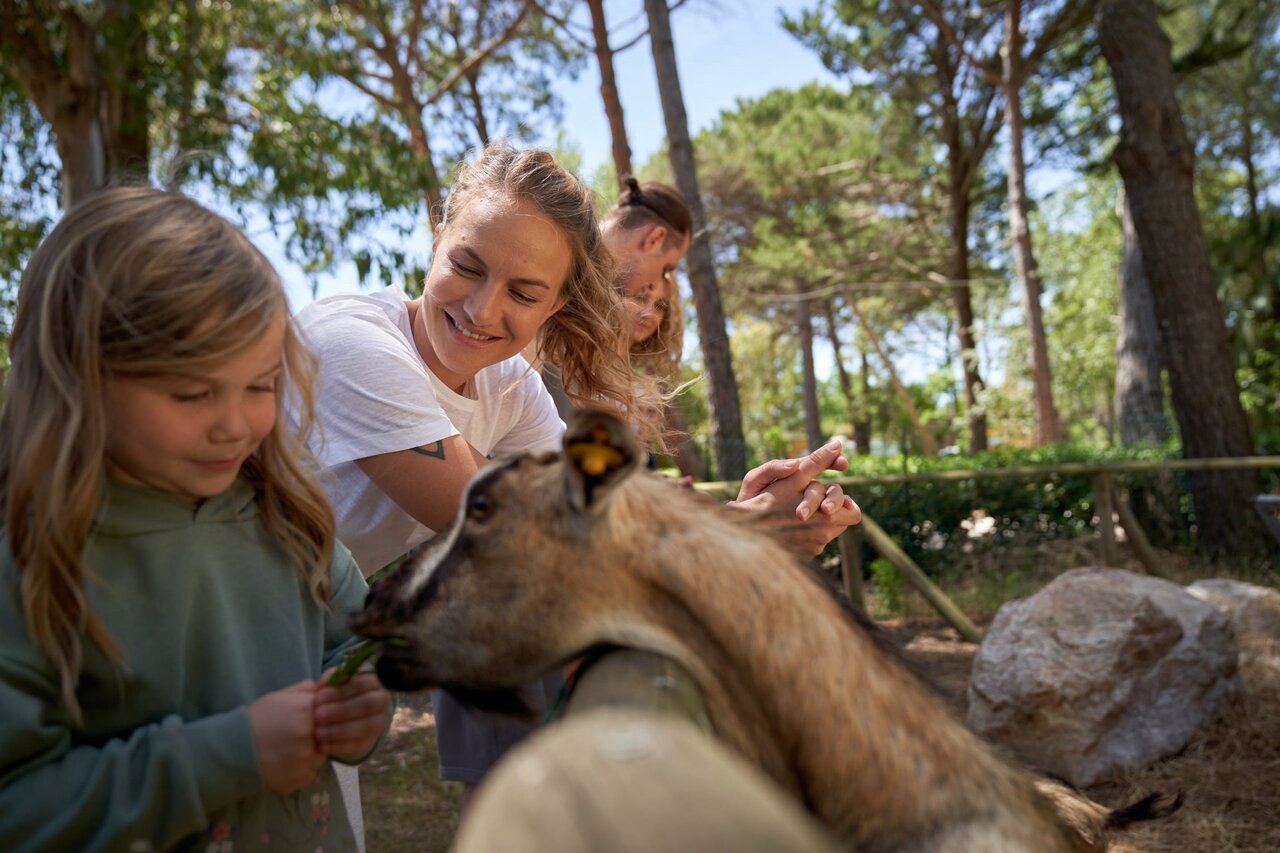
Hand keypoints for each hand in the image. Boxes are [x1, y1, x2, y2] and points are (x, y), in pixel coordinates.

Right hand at [248, 680, 326, 793]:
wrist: (231, 748)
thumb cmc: (257, 718)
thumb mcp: (280, 696)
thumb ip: (305, 690)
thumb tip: (328, 686)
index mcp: (306, 709)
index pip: (331, 713)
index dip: (320, 719)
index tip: (309, 721)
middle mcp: (308, 733)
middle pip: (329, 736)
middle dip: (317, 736)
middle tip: (296, 737)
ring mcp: (304, 758)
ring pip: (320, 757)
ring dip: (311, 754)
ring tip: (289, 751)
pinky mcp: (297, 779)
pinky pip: (310, 775)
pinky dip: (302, 770)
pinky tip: (285, 764)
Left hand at [313, 671, 391, 759]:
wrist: (344, 716)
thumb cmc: (337, 694)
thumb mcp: (334, 683)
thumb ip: (330, 680)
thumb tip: (323, 684)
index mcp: (373, 682)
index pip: (362, 683)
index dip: (340, 691)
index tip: (318, 697)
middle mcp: (381, 701)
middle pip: (367, 704)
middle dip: (341, 710)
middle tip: (318, 715)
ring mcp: (379, 722)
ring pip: (365, 727)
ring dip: (340, 730)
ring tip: (318, 733)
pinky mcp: (371, 740)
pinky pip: (358, 745)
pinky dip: (339, 747)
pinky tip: (322, 746)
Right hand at [730, 440, 861, 555]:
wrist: (744, 532)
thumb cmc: (768, 501)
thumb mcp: (793, 477)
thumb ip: (818, 462)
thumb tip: (838, 445)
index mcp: (828, 518)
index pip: (853, 513)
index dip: (845, 504)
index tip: (830, 497)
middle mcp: (823, 538)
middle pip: (841, 524)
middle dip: (830, 511)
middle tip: (814, 502)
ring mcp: (812, 549)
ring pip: (825, 533)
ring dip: (817, 522)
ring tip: (797, 512)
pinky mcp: (801, 557)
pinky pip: (812, 543)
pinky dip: (804, 534)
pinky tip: (788, 526)